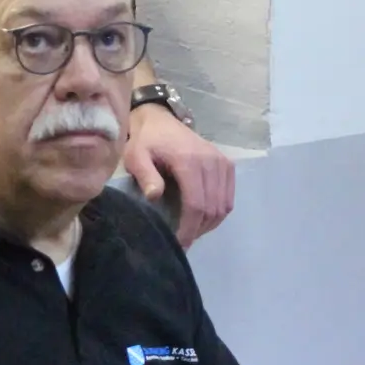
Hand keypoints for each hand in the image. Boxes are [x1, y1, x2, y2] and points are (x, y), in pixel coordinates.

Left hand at [124, 106, 235, 247]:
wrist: (161, 120)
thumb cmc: (146, 141)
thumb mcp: (136, 156)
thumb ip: (145, 175)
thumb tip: (155, 196)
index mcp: (190, 161)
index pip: (196, 204)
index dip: (189, 229)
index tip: (178, 245)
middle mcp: (211, 162)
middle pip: (212, 208)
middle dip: (198, 230)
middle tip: (182, 241)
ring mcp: (222, 163)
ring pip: (224, 206)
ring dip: (209, 224)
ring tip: (191, 231)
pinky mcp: (227, 165)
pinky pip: (228, 197)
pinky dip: (218, 212)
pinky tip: (202, 218)